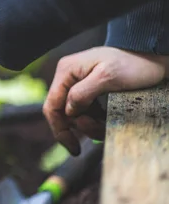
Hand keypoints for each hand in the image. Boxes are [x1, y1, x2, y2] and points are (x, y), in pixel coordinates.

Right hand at [43, 46, 167, 155]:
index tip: (73, 148)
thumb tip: (68, 111)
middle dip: (81, 126)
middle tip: (100, 133)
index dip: (60, 129)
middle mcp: (68, 76)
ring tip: (105, 126)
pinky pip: (85, 110)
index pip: (52, 105)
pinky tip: (105, 120)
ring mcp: (78, 82)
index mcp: (66, 71)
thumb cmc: (132, 63)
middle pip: (63, 112)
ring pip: (75, 113)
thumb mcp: (108, 77)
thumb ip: (82, 93)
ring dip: (89, 124)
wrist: (151, 55)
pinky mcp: (89, 88)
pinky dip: (94, 119)